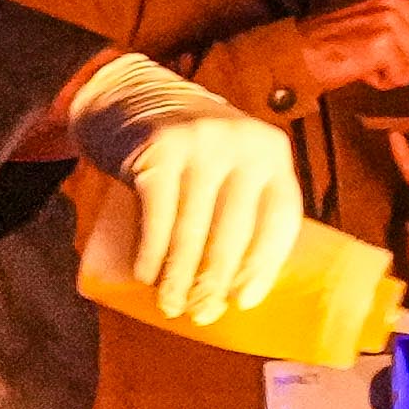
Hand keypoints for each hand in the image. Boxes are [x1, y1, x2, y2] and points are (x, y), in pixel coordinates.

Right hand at [64, 57, 308, 334]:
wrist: (127, 94)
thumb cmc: (186, 148)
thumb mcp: (228, 160)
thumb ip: (241, 201)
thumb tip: (237, 288)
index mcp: (271, 151)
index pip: (280, 217)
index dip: (265, 265)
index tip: (245, 302)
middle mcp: (243, 143)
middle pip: (235, 231)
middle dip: (215, 283)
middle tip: (198, 314)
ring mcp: (201, 144)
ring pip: (193, 230)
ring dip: (178, 278)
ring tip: (169, 305)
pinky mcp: (158, 150)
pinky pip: (158, 217)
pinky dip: (151, 255)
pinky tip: (146, 277)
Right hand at [195, 0, 408, 118]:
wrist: (297, 55)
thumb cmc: (331, 49)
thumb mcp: (372, 34)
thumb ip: (404, 41)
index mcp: (394, 1)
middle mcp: (394, 6)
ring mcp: (388, 22)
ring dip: (400, 76)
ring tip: (374, 71)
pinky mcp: (379, 43)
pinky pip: (400, 74)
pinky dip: (384, 81)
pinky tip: (363, 74)